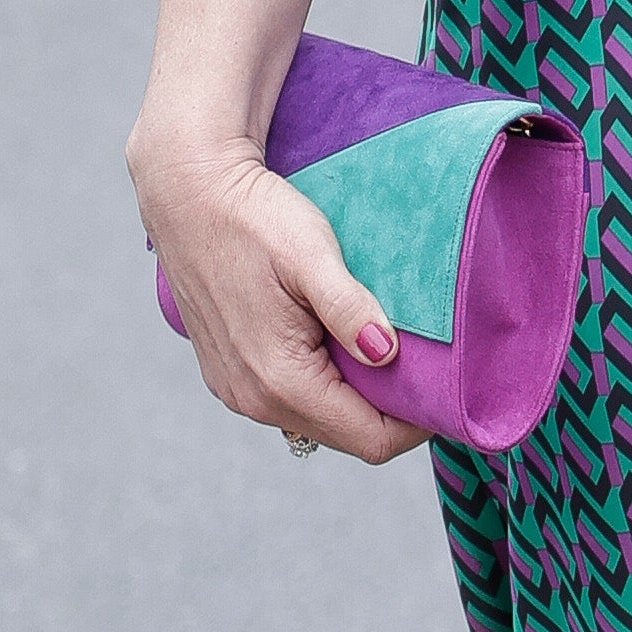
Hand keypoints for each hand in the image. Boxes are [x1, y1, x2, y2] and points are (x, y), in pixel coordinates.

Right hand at [128, 108, 427, 463]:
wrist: (187, 193)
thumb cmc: (251, 217)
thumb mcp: (310, 254)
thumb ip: (348, 307)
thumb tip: (385, 353)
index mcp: (278, 379)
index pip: (370, 438)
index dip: (417, 422)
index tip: (445, 389)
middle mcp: (252, 398)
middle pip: (348, 435)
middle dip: (391, 410)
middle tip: (424, 364)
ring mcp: (236, 388)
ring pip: (319, 419)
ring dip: (358, 396)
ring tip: (385, 347)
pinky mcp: (228, 373)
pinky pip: (291, 400)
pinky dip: (326, 384)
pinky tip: (341, 342)